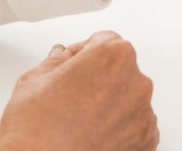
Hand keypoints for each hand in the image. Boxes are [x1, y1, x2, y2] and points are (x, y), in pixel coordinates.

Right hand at [0, 31, 157, 150]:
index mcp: (113, 56)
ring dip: (110, 104)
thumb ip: (56, 61)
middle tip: (71, 96)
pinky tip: (93, 134)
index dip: (83, 53)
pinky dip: (119, 128)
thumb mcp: (33, 79)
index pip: (104, 41)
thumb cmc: (35, 128)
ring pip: (128, 98)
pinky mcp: (147, 139)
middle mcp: (137, 81)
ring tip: (80, 120)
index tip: (72, 65)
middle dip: (98, 78)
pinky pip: (135, 125)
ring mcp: (145, 113)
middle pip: (120, 70)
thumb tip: (62, 56)